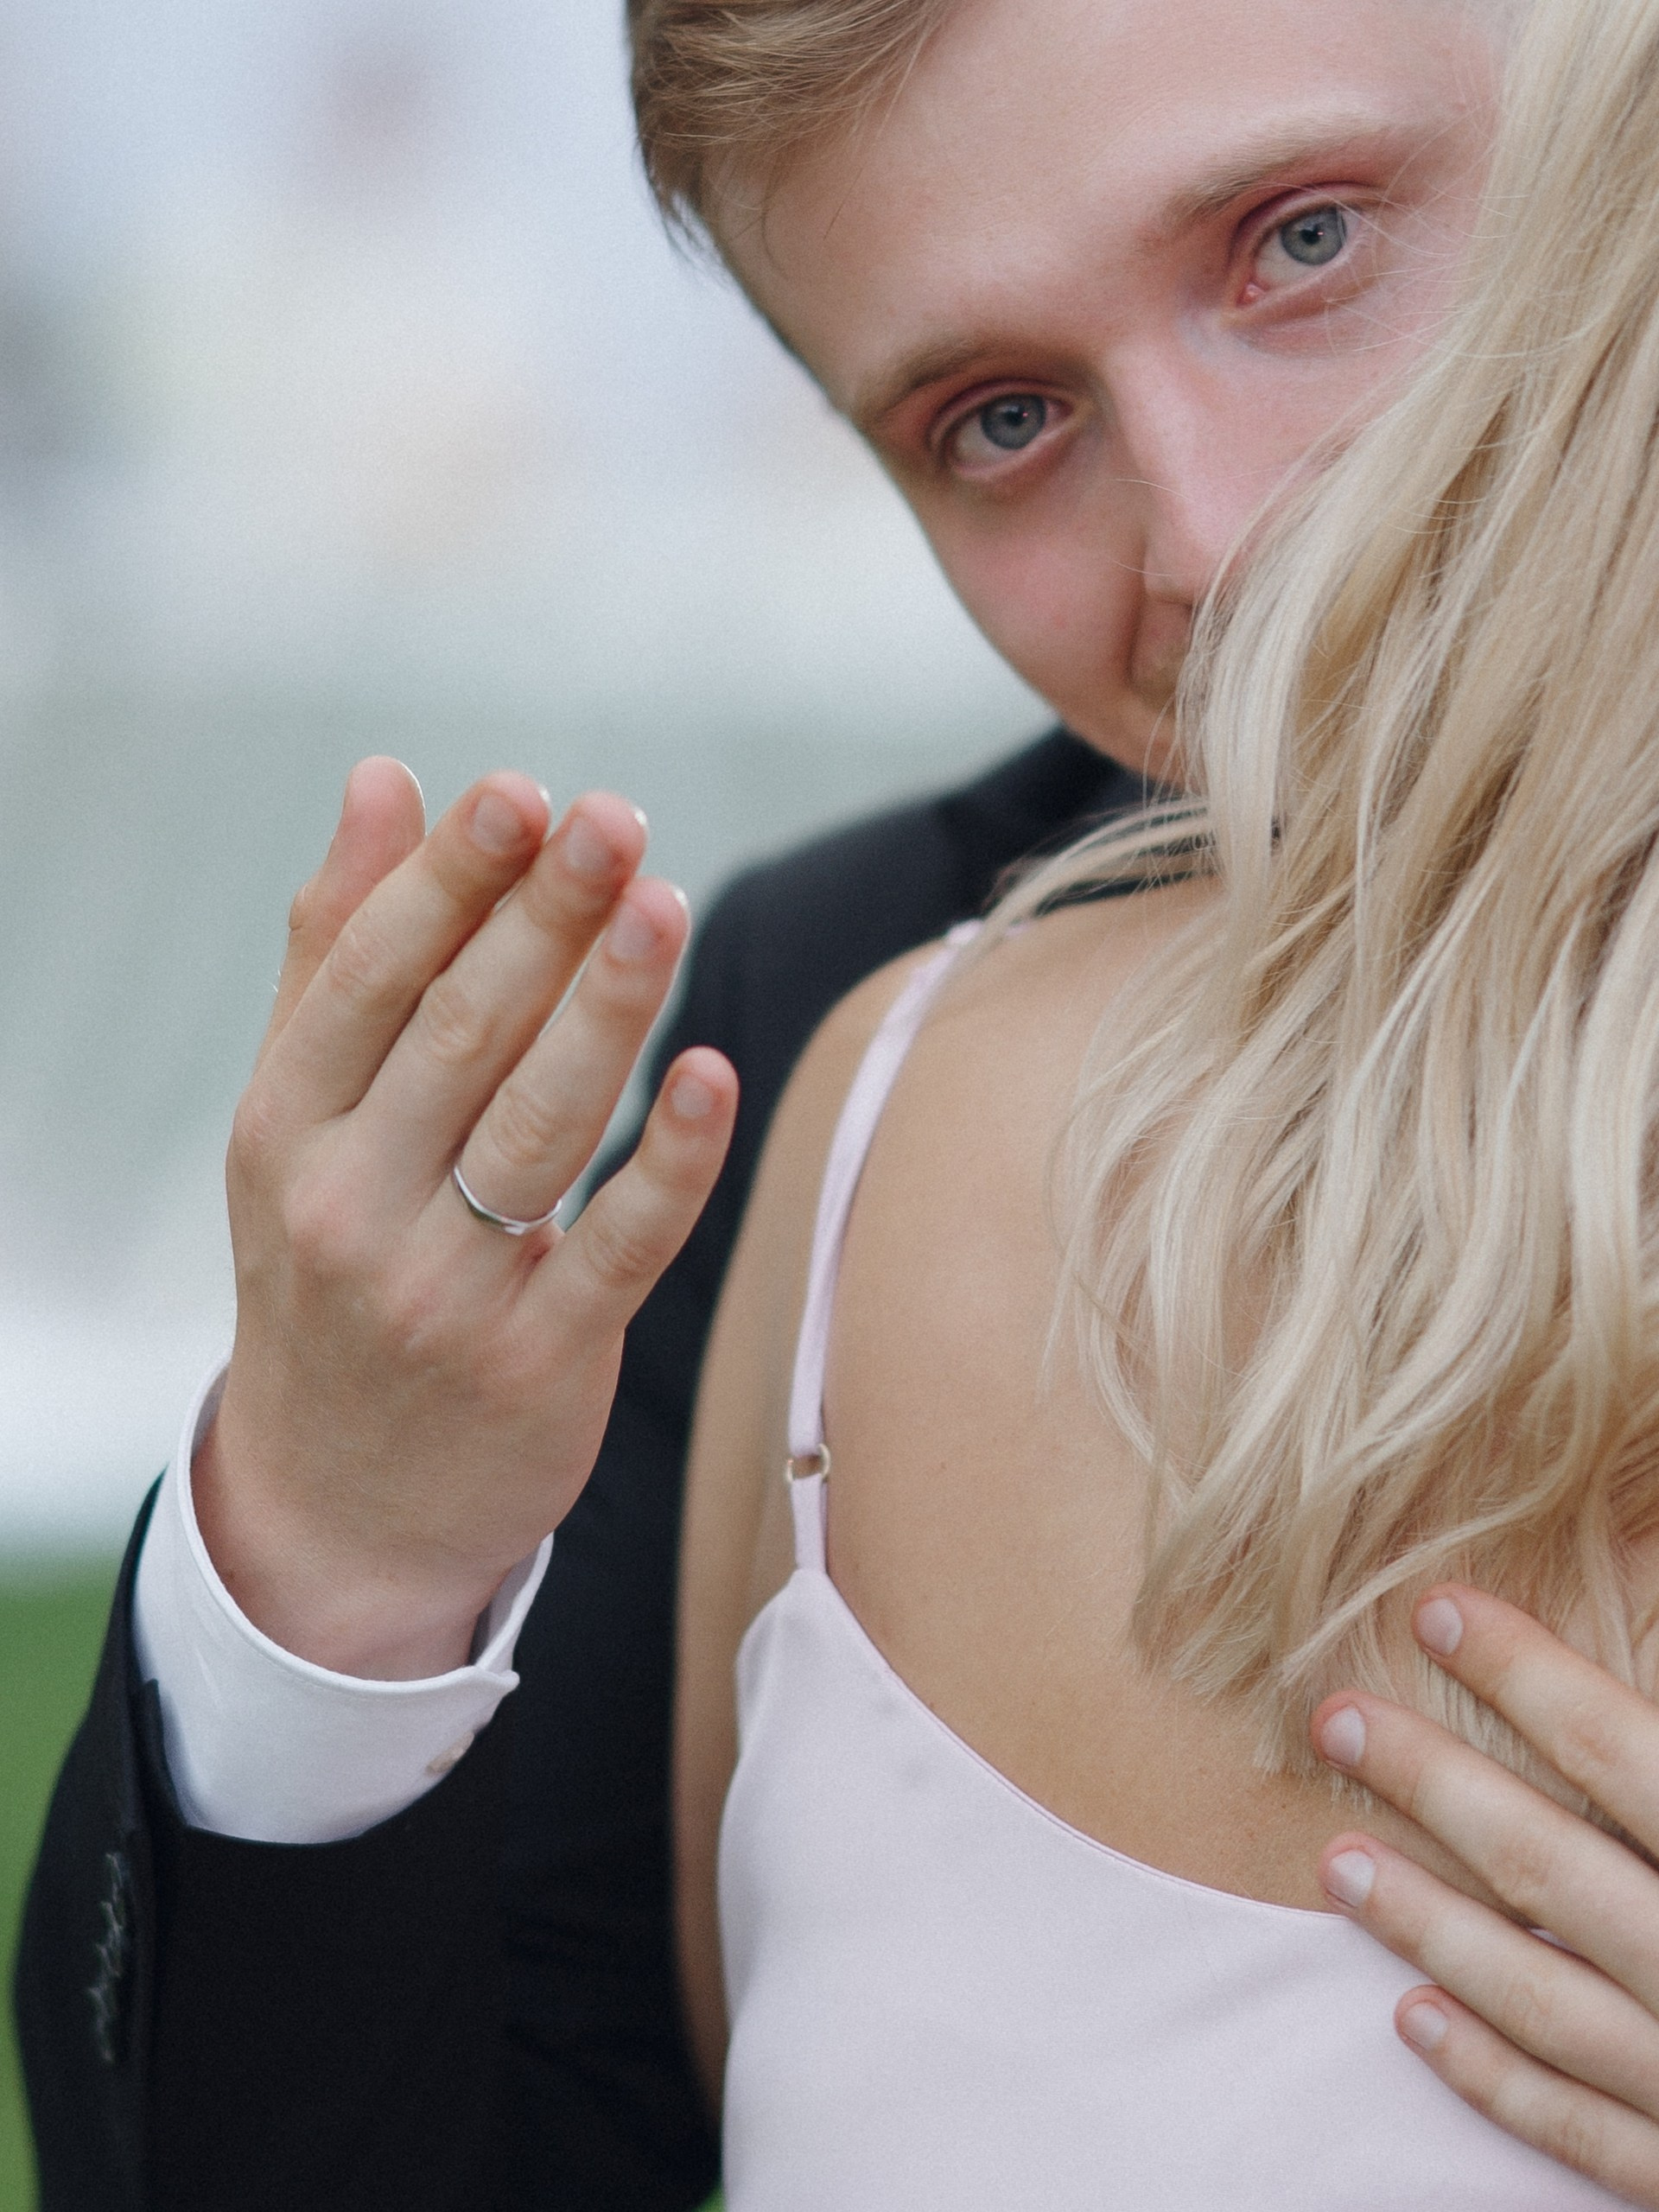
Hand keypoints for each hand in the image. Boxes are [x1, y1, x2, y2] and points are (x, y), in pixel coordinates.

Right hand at [196, 757, 736, 1679]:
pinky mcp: (540, 1361)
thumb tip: (382, 779)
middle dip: (542, 920)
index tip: (522, 794)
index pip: (371, 980)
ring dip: (607, 1010)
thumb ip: (341, 949)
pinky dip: (667, 1163)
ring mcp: (443, 1292)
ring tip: (662, 904)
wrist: (340, 1502)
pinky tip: (713, 1076)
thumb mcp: (301, 1119)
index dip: (449, 881)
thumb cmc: (332, 1261)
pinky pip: (617, 1249)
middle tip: (617, 819)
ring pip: (539, 1127)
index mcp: (285, 1129)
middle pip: (462, 1036)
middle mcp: (349, 1207)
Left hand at [1312, 1586, 1658, 2205]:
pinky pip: (1585, 2131)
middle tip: (1333, 1715)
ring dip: (1426, 1924)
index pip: (1622, 1750)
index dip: (1526, 1675)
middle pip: (1550, 1863)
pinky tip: (1412, 2020)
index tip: (1437, 1609)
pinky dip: (1495, 2079)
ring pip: (1539, 1996)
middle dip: (1431, 1783)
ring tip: (1334, 1859)